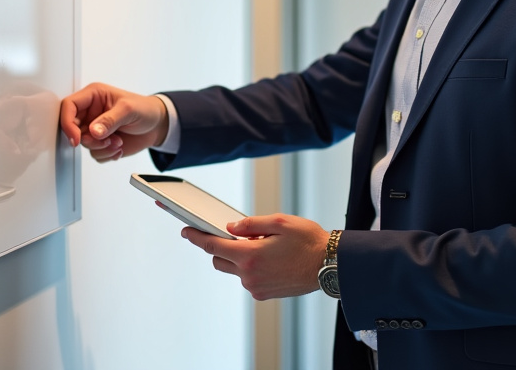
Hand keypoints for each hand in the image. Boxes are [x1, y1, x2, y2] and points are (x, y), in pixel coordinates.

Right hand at [59, 82, 169, 162]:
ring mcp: (94, 128)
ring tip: (118, 142)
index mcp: (93, 96)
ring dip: (102, 148)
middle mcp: (91, 112)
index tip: (76, 138)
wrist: (157, 126)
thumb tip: (93, 131)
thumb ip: (110, 120)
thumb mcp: (129, 110)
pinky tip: (119, 148)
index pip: (69, 106)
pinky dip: (107, 154)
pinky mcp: (100, 142)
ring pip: (85, 144)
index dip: (67, 122)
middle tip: (107, 140)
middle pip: (73, 128)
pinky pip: (94, 154)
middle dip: (90, 140)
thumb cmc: (145, 109)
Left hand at [182, 214, 329, 299]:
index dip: (196, 237)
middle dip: (220, 247)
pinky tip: (267, 258)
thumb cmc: (308, 242)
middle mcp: (249, 275)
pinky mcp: (264, 294)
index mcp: (250, 256)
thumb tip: (230, 227)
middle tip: (233, 235)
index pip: (213, 246)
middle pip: (219, 261)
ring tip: (259, 245)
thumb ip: (250, 224)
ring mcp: (256, 287)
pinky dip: (250, 268)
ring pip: (234, 271)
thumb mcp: (279, 222)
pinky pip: (247, 279)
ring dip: (237, 258)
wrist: (330, 265)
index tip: (186, 231)